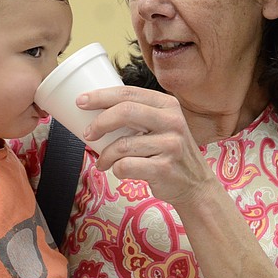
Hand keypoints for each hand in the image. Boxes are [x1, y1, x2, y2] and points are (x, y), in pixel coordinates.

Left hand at [78, 86, 217, 205]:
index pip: (129, 93)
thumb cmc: (170, 152)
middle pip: (125, 112)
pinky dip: (116, 170)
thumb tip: (96, 108)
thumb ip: (139, 114)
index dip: (101, 96)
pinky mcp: (164, 168)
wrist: (196, 184)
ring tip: (103, 161)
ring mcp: (170, 145)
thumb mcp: (163, 125)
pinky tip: (118, 171)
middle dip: (99, 122)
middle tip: (87, 133)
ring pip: (122, 145)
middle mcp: (172, 121)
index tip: (81, 101)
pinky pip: (126, 166)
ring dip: (105, 155)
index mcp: (167, 105)